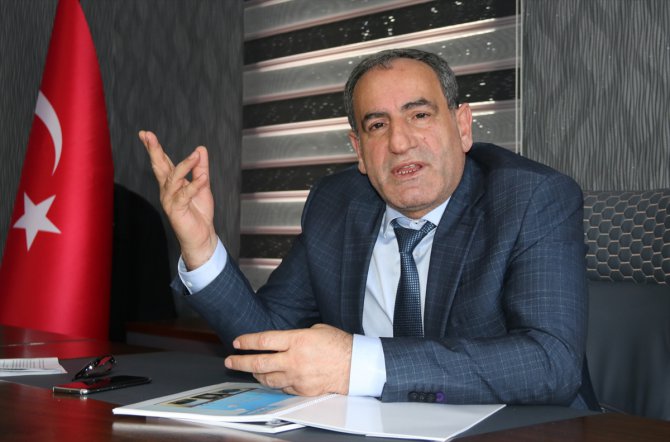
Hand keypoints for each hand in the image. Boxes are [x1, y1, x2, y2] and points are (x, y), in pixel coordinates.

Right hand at [139, 130, 216, 268]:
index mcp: (171, 183)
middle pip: (159, 167)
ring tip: (195, 155)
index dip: (155, 148)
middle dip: (154, 151)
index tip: (145, 134)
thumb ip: (201, 168)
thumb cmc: (199, 212)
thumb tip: (201, 149)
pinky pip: (185, 194)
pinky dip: (194, 185)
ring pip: (174, 178)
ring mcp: (170, 200)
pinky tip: (202, 177)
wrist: (201, 235)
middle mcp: (167, 190)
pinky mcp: (176, 210)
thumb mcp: (203, 185)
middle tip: (147, 136)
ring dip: (184, 165)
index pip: (163, 162)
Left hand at [224, 324, 352, 395]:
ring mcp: (297, 377)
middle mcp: (294, 359)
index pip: (264, 341)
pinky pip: (282, 387)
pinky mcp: (302, 389)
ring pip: (267, 378)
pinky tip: (269, 379)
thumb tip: (284, 341)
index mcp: (297, 340)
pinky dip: (274, 382)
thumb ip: (297, 336)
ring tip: (248, 371)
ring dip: (255, 374)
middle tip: (230, 361)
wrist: (355, 366)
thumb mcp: (316, 329)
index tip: (237, 342)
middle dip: (240, 362)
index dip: (247, 342)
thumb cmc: (339, 344)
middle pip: (259, 363)